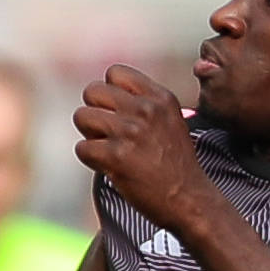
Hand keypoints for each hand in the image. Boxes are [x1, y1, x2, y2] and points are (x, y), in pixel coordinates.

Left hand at [72, 66, 216, 234]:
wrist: (187, 198)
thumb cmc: (175, 163)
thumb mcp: (171, 120)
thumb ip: (146, 103)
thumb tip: (111, 93)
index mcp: (159, 97)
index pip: (115, 72)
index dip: (108, 92)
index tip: (116, 112)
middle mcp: (145, 109)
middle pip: (92, 91)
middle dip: (94, 111)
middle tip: (107, 132)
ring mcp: (130, 132)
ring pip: (81, 117)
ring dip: (89, 135)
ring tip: (108, 149)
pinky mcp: (116, 156)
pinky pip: (82, 148)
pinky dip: (90, 159)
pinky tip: (108, 166)